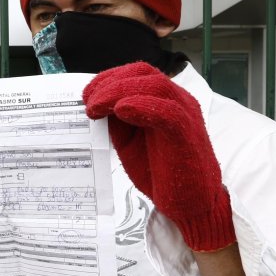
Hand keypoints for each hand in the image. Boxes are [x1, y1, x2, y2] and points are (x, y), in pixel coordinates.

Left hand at [83, 62, 235, 251]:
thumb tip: (95, 105)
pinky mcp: (187, 134)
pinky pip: (168, 112)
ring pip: (155, 86)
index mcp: (165, 100)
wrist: (190, 203)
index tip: (86, 94)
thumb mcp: (129, 141)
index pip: (137, 73)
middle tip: (88, 101)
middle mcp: (178, 101)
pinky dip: (142, 106)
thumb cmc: (160, 171)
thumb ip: (116, 121)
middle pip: (144, 73)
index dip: (109, 78)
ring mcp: (185, 115)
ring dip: (119, 91)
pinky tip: (121, 111)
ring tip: (96, 108)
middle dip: (110, 82)